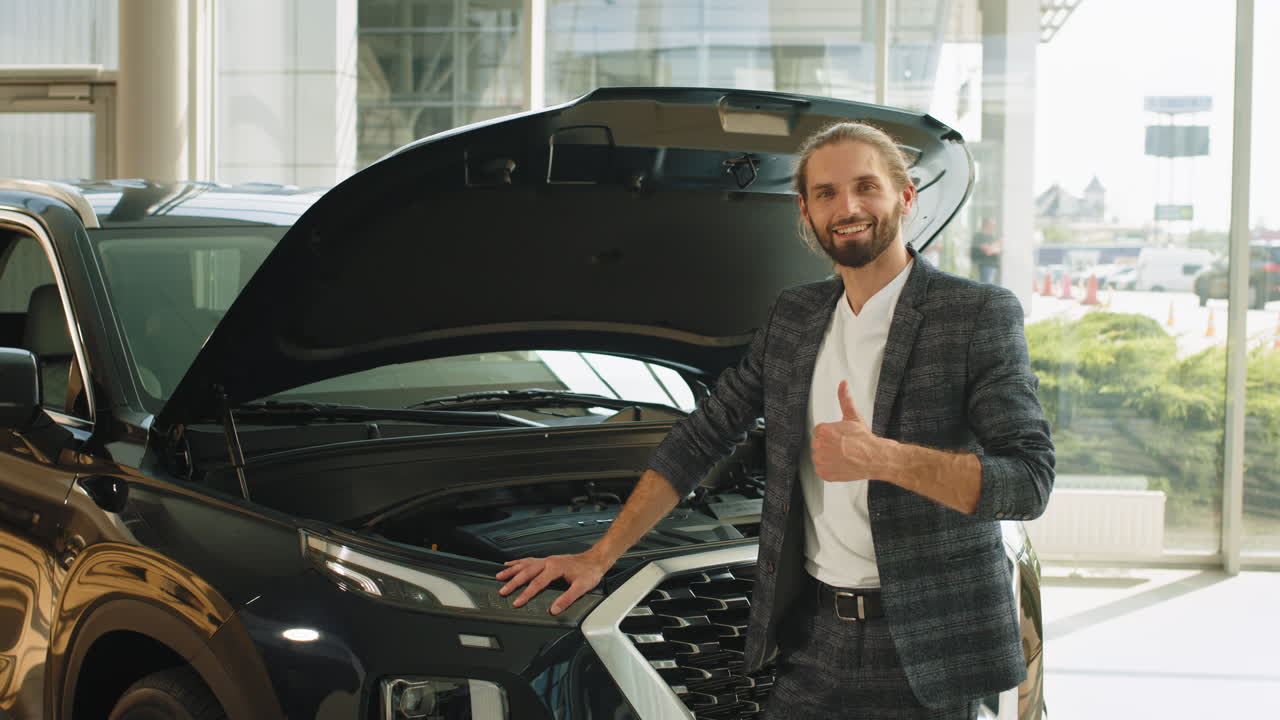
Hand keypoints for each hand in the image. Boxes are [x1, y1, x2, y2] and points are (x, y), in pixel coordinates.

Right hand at [495, 551, 609, 614]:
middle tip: (502, 591)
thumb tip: (554, 609)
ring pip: (525, 564)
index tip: (516, 602)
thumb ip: (567, 599)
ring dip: (512, 570)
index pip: (537, 583)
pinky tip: (511, 564)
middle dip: (513, 582)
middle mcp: (549, 562)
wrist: (595, 559)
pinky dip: (518, 562)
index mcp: (555, 568)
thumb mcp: (581, 587)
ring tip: (499, 576)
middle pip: (527, 572)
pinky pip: (529, 560)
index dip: (526, 593)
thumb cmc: (589, 572)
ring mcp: (547, 560)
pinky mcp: (548, 560)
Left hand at [811, 380, 891, 481]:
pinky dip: (829, 468)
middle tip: (843, 446)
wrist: (875, 458)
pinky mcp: (823, 473)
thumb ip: (844, 399)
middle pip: (817, 443)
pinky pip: (821, 469)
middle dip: (829, 444)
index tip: (841, 437)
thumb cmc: (864, 439)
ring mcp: (821, 461)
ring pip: (818, 456)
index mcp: (823, 431)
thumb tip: (843, 383)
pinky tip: (840, 464)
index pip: (819, 431)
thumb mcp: (853, 416)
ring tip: (843, 455)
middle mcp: (819, 446)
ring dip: (828, 456)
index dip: (831, 434)